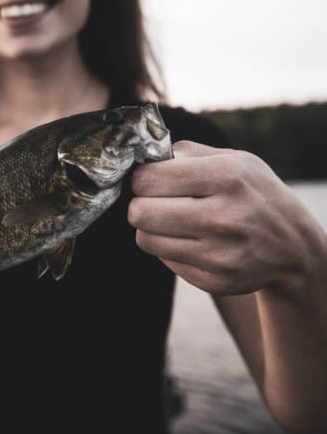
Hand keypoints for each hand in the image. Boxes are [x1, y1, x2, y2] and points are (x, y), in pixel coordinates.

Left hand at [127, 141, 314, 295]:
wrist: (294, 246)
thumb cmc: (253, 193)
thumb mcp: (232, 159)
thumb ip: (186, 153)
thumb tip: (144, 157)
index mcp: (226, 177)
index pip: (148, 179)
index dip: (142, 178)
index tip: (150, 180)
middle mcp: (224, 217)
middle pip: (140, 212)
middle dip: (140, 204)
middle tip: (155, 201)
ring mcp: (220, 254)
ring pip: (146, 239)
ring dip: (152, 228)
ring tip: (173, 220)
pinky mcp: (215, 281)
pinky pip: (164, 261)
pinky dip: (169, 249)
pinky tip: (193, 240)